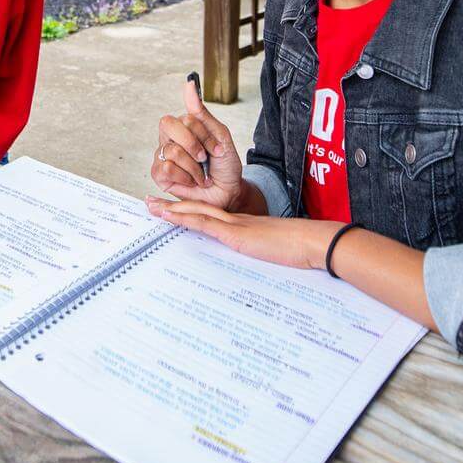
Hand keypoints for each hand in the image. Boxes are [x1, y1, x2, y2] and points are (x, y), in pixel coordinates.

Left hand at [145, 199, 336, 270]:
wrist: (313, 242)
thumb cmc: (299, 250)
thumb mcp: (273, 252)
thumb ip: (260, 252)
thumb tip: (255, 260)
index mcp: (243, 225)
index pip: (209, 215)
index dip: (189, 210)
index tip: (171, 208)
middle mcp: (235, 220)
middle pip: (197, 208)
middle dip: (172, 205)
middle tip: (149, 201)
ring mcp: (235, 225)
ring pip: (196, 212)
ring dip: (171, 208)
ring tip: (150, 205)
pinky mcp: (236, 234)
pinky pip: (205, 224)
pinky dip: (184, 218)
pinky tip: (169, 216)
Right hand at [151, 76, 242, 209]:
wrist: (228, 193)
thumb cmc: (225, 166)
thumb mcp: (220, 136)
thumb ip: (201, 112)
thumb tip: (189, 84)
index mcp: (184, 127)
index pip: (185, 117)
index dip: (203, 134)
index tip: (217, 148)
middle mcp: (170, 138)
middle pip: (168, 124)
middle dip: (192, 144)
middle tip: (204, 158)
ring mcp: (162, 156)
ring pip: (172, 150)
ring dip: (194, 166)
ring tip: (202, 175)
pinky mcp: (159, 174)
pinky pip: (166, 168)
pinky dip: (186, 176)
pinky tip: (191, 181)